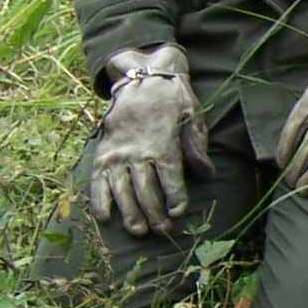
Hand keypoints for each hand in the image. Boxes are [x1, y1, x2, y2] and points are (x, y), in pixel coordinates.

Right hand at [89, 45, 209, 234]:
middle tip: (162, 231)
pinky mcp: (103, 153)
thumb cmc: (172, 98)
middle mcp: (138, 150)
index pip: (170, 177)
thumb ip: (197, 145)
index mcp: (163, 142)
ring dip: (130, 213)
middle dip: (155, 213)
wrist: (142, 76)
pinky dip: (100, 200)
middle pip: (146, 189)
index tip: (178, 212)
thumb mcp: (192, 114)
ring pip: (122, 189)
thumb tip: (208, 174)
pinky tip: (105, 217)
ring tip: (138, 231)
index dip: (175, 197)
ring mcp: (118, 153)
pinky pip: (98, 180)